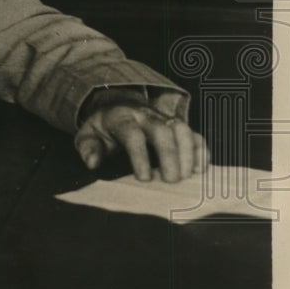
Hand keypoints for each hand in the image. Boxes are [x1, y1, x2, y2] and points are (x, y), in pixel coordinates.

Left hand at [74, 91, 208, 181]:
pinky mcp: (177, 126)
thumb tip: (93, 163)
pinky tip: (200, 169)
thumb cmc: (104, 128)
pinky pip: (194, 134)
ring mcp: (164, 119)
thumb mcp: (88, 135)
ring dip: (188, 152)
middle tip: (172, 180)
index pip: (132, 133)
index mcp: (122, 117)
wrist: (118, 107)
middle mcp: (146, 115)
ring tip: (187, 176)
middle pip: (162, 129)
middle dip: (170, 154)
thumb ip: (88, 148)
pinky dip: (201, 150)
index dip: (140, 155)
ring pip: (182, 129)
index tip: (144, 178)